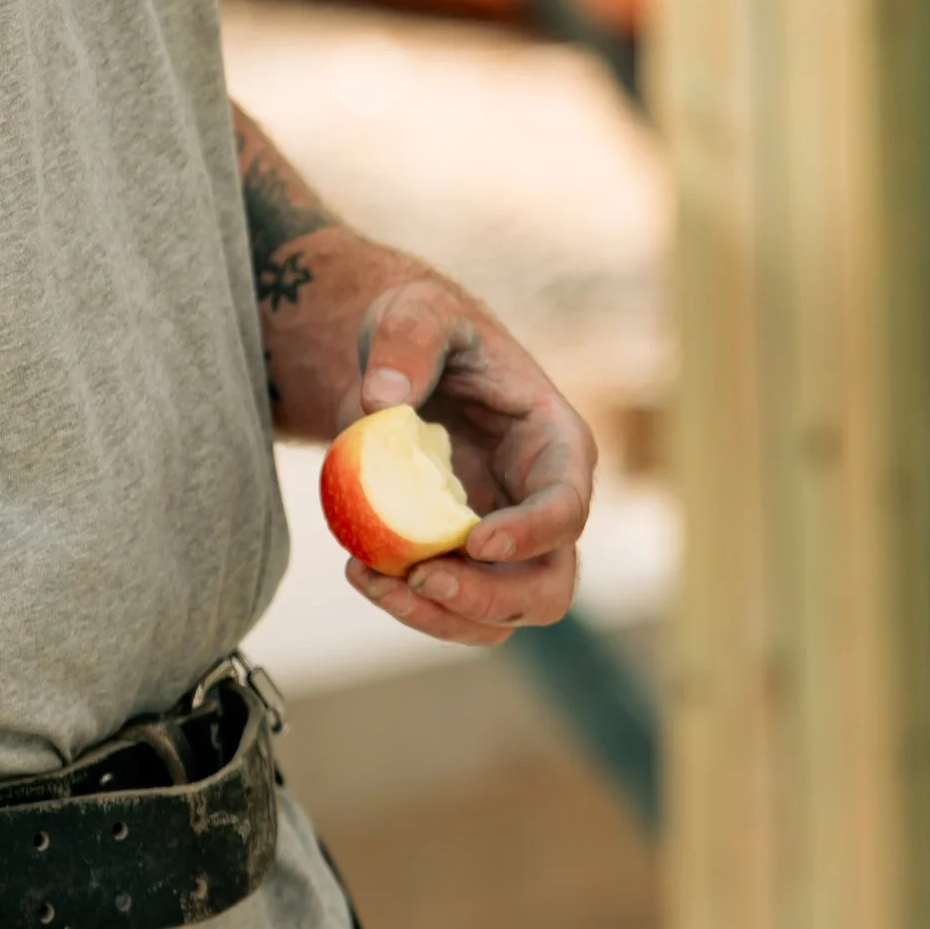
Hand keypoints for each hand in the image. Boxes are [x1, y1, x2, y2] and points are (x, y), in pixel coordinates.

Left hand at [341, 273, 596, 647]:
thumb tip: (380, 401)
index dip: (532, 534)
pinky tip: (361, 571)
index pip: (568, 506)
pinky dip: (408, 607)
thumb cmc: (425, 328)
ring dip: (441, 617)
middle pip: (549, 586)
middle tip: (423, 579)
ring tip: (375, 580)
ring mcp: (504, 542)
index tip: (474, 541)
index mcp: (555, 444)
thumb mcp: (417, 312)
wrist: (397, 359)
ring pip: (499, 617)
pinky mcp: (460, 560)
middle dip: (490, 598)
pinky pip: (449, 608)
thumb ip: (408, 342)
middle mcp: (541, 504)